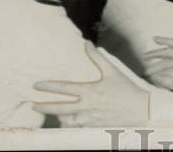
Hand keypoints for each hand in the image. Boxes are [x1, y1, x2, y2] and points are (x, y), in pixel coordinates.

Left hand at [32, 41, 149, 126]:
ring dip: (58, 116)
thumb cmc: (126, 89)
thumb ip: (97, 57)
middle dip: (44, 107)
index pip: (63, 88)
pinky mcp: (93, 128)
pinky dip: (70, 123)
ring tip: (52, 113)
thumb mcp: (112, 71)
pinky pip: (76, 127)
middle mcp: (86, 107)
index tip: (36, 85)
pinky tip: (68, 120)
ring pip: (66, 120)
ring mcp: (88, 119)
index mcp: (89, 91)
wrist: (140, 110)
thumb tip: (87, 43)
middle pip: (59, 109)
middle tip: (33, 104)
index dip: (48, 86)